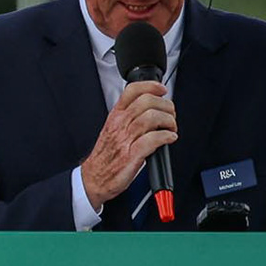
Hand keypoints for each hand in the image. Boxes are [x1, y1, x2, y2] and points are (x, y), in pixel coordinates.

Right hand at [79, 81, 175, 208]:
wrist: (93, 179)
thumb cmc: (106, 156)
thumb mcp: (113, 129)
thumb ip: (130, 117)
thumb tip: (154, 108)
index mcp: (115, 116)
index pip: (132, 91)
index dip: (151, 86)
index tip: (162, 90)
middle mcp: (119, 124)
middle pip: (147, 101)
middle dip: (165, 106)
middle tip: (171, 115)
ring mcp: (125, 139)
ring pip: (151, 118)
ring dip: (168, 121)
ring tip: (171, 128)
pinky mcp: (131, 155)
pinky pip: (153, 139)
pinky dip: (166, 136)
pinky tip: (170, 138)